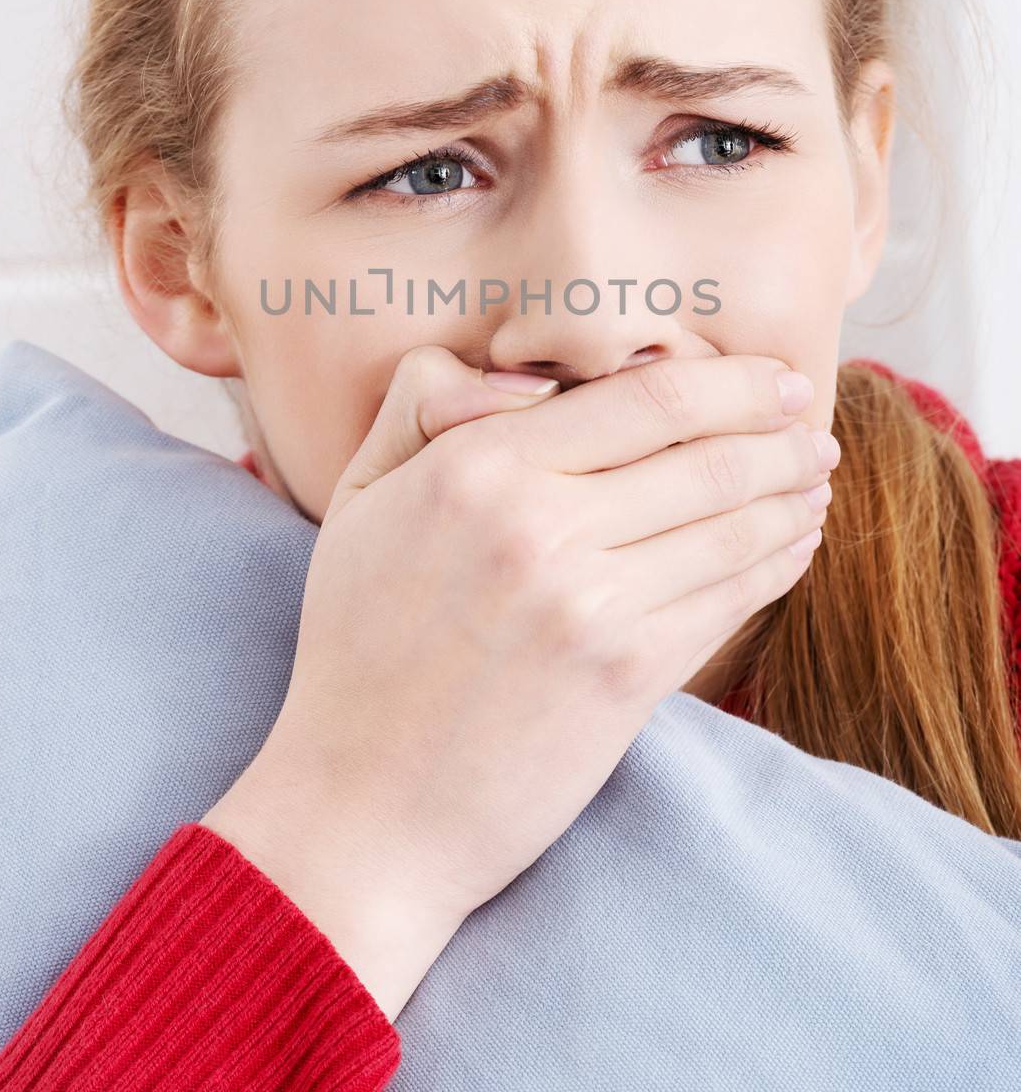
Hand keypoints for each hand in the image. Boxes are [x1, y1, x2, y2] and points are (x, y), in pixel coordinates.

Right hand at [203, 347, 835, 1018]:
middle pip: (707, 456)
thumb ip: (423, 402)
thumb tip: (522, 370)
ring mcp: (590, 607)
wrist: (363, 806)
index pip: (644, 398)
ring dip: (792, 496)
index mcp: (477, 468)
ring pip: (730, 525)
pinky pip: (727, 599)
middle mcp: (540, 527)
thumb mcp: (358, 498)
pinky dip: (775, 563)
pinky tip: (793, 545)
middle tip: (812, 429)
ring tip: (818, 482)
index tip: (772, 378)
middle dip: (781, 436)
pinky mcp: (624, 679)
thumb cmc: (357, 645)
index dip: (730, 381)